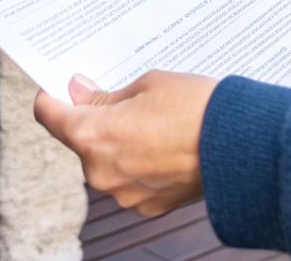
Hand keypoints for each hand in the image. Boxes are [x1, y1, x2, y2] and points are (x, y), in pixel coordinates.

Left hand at [34, 71, 218, 216]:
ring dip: (120, 144)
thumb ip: (105, 95)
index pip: (49, 115)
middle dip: (96, 120)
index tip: (63, 88)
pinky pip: (130, 180)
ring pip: (106, 162)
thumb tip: (78, 92)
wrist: (242, 146)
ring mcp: (123, 193)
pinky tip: (167, 147)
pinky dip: (140, 165)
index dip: (53, 96)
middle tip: (127, 100)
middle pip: (80, 140)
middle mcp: (100, 171)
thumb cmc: (197, 108)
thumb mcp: (147, 84)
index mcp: (92, 135)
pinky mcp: (146, 206)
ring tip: (156, 125)